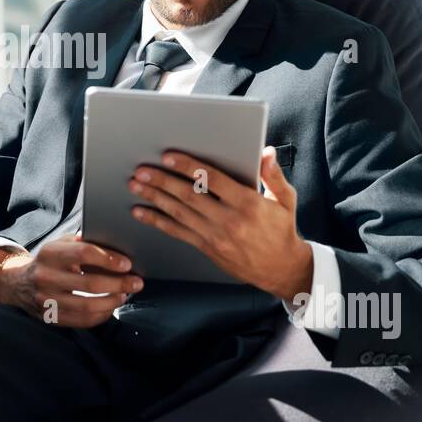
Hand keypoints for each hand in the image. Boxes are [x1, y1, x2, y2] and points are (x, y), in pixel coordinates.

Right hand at [0, 234, 142, 328]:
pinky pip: (81, 321)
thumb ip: (83, 244)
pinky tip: (111, 308)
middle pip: (89, 284)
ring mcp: (46, 300)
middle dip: (119, 284)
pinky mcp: (49, 317)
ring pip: (87, 306)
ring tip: (125, 295)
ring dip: (112, 302)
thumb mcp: (60, 244)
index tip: (127, 264)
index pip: (83, 254)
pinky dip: (101, 316)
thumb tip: (117, 247)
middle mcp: (45, 277)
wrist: (18, 283)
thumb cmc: (49, 261)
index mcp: (49, 253)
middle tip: (136, 282)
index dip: (108, 259)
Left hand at [128, 146, 312, 300]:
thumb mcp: (285, 200)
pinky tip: (142, 212)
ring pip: (179, 213)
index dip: (188, 167)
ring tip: (136, 186)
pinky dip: (157, 221)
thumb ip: (273, 175)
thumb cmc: (282, 230)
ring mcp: (215, 235)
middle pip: (189, 196)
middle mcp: (228, 220)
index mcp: (247, 203)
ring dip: (154, 198)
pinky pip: (178, 232)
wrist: (281, 269)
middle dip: (162, 181)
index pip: (212, 180)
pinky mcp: (207, 247)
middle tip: (141, 170)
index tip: (169, 156)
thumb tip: (266, 152)